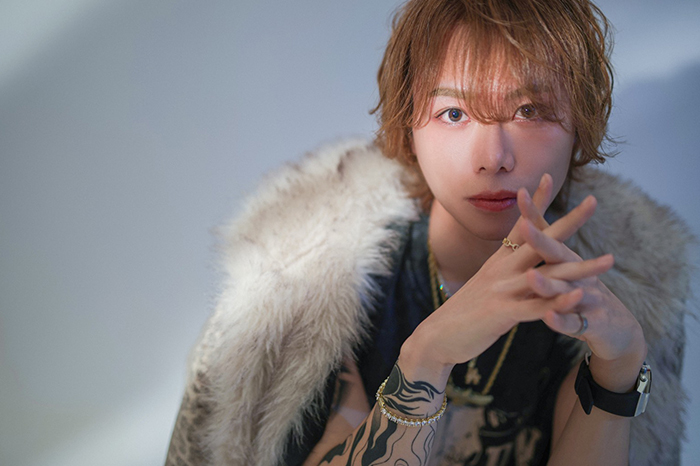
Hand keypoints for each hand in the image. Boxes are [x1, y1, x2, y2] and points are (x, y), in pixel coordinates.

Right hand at [401, 175, 610, 383]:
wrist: (435, 336)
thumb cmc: (461, 313)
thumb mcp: (483, 286)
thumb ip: (503, 274)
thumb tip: (518, 267)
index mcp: (496, 262)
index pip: (520, 225)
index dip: (535, 202)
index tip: (547, 176)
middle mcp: (501, 270)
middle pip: (540, 240)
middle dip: (570, 222)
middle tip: (594, 202)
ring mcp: (502, 290)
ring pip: (548, 275)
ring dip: (581, 268)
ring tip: (610, 261)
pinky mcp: (501, 314)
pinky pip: (536, 307)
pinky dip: (559, 301)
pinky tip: (581, 295)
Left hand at [516, 189, 646, 389]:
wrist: (617, 329)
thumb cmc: (581, 298)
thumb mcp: (563, 273)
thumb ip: (547, 252)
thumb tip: (527, 222)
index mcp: (564, 260)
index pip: (546, 234)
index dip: (533, 215)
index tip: (520, 191)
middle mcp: (575, 274)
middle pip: (555, 254)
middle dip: (540, 240)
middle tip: (525, 225)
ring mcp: (584, 299)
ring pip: (563, 289)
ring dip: (547, 284)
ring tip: (532, 277)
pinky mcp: (590, 323)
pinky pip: (571, 322)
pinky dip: (561, 319)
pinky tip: (551, 317)